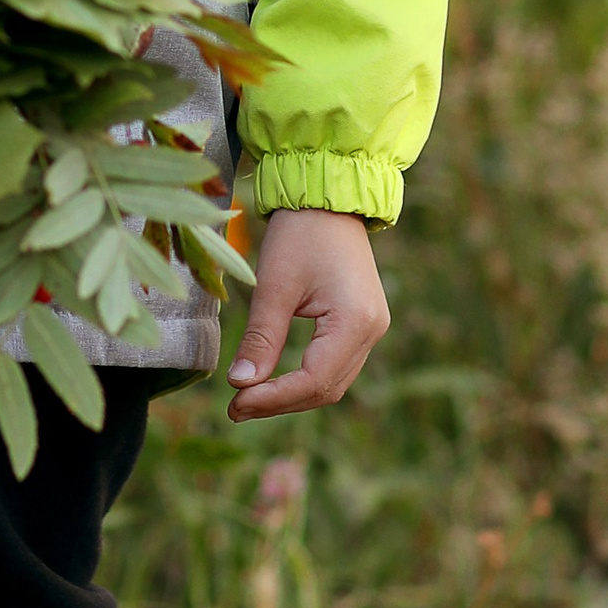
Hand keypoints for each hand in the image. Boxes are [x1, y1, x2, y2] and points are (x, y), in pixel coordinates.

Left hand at [226, 209, 389, 420]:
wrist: (329, 199)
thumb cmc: (301, 234)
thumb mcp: (275, 285)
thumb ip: (260, 338)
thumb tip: (239, 384)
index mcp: (356, 321)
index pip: (314, 380)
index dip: (274, 399)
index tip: (235, 404)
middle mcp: (372, 331)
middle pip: (325, 388)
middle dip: (280, 402)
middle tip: (235, 408)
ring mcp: (371, 329)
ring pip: (332, 381)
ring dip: (291, 395)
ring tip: (248, 399)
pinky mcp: (362, 324)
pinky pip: (334, 365)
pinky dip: (304, 379)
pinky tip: (273, 381)